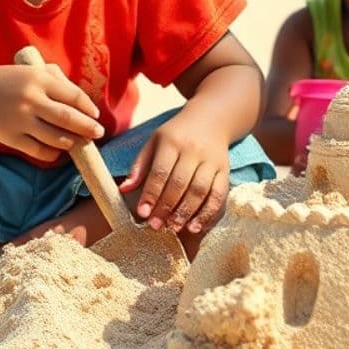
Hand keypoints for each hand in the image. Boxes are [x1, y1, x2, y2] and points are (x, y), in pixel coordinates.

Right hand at [0, 63, 103, 160]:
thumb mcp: (36, 71)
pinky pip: (38, 151)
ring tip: (81, 143)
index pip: (74, 96)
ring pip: (55, 137)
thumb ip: (59, 81)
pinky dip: (53, 154)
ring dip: (73, 142)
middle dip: (88, 128)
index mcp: (40, 80)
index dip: (89, 108)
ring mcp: (21, 120)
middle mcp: (31, 100)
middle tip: (98, 133)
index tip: (95, 115)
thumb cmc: (14, 81)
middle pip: (68, 118)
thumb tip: (85, 104)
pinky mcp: (11, 138)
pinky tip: (59, 151)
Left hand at [119, 109, 228, 236]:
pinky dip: (208, 213)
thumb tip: (124, 189)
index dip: (151, 194)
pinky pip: (218, 194)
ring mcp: (212, 160)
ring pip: (200, 191)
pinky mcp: (225, 170)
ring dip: (186, 213)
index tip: (142, 213)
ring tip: (173, 228)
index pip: (160, 171)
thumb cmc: (176, 135)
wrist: (211, 120)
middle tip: (156, 226)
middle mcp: (193, 150)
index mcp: (172, 141)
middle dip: (167, 207)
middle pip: (180, 183)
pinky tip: (196, 226)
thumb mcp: (154, 142)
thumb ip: (139, 166)